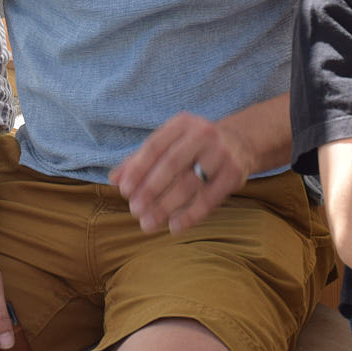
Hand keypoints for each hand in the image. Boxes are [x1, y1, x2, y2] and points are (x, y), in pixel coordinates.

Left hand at [110, 112, 251, 233]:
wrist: (238, 142)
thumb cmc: (192, 146)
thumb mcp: (168, 143)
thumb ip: (139, 160)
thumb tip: (113, 180)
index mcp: (182, 123)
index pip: (154, 146)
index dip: (137, 169)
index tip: (123, 191)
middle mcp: (203, 134)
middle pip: (171, 165)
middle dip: (150, 190)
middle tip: (134, 211)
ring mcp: (221, 153)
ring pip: (189, 184)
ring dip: (166, 207)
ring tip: (148, 223)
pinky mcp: (234, 174)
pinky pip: (209, 199)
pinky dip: (190, 215)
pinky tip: (174, 227)